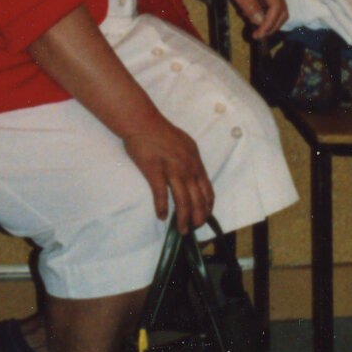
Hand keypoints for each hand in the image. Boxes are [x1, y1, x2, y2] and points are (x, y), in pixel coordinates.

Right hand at [121, 119, 213, 233]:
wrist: (143, 122)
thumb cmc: (162, 132)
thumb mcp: (186, 145)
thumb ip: (191, 162)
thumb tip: (194, 177)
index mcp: (195, 162)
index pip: (207, 190)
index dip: (208, 206)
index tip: (205, 217)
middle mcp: (187, 167)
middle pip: (198, 199)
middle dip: (199, 217)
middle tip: (195, 229)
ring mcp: (172, 169)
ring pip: (183, 200)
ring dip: (184, 218)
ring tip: (182, 229)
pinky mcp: (155, 171)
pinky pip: (161, 194)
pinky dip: (162, 207)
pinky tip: (162, 216)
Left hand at [217, 0, 287, 39]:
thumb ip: (249, 5)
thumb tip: (260, 21)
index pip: (277, 8)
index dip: (269, 24)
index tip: (258, 33)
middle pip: (282, 12)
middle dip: (272, 26)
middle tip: (257, 35)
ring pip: (278, 12)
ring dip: (269, 23)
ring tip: (255, 29)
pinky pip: (271, 8)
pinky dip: (265, 17)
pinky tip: (252, 18)